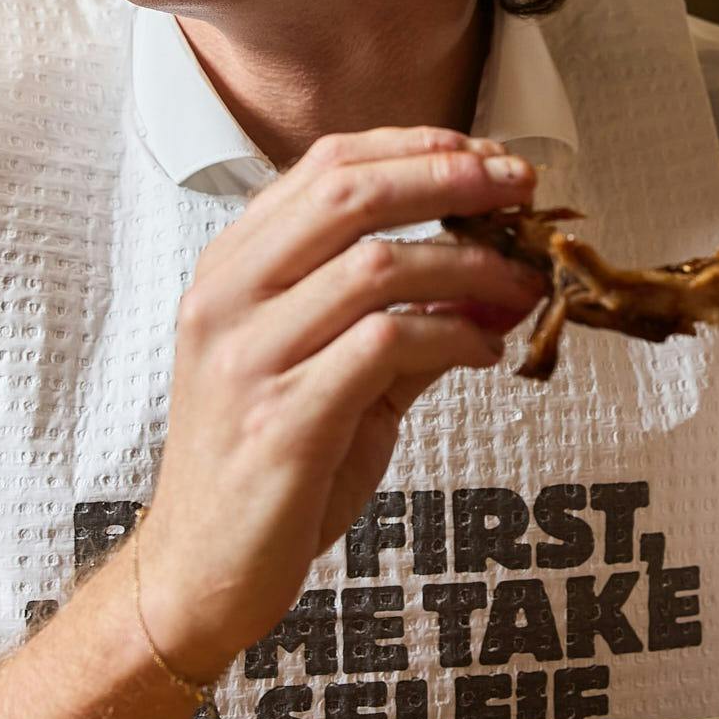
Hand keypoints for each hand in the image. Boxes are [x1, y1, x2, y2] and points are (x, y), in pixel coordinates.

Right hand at [136, 128, 545, 678]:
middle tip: (520, 189)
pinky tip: (484, 348)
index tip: (485, 156)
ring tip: (518, 285)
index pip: (325, 165)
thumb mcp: (332, 371)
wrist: (199, 571)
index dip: (415, 148)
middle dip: (449, 180)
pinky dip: (452, 334)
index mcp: (232, 269)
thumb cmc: (265, 465)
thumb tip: (492, 273)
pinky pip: (385, 346)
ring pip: (375, 266)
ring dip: (467, 265)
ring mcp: (248, 358)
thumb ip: (402, 317)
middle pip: (349, 193)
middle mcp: (228, 298)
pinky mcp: (281, 420)